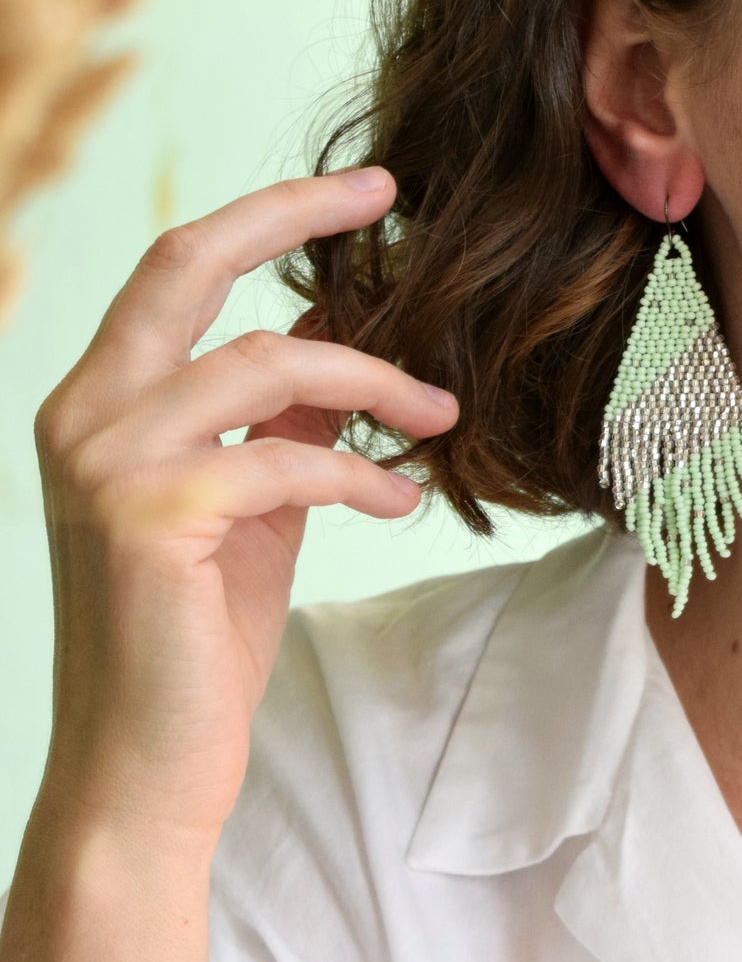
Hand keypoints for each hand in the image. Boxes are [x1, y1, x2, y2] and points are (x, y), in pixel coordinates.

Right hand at [30, 169, 457, 848]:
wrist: (146, 770)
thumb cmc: (195, 641)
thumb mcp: (249, 507)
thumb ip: (278, 422)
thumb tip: (341, 339)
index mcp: (98, 402)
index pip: (177, 269)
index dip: (270, 215)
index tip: (364, 191)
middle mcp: (82, 414)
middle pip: (189, 260)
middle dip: (291, 210)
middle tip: (387, 193)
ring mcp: (105, 461)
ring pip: (264, 361)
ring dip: (372, 381)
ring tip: (439, 414)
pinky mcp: (148, 517)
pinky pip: (285, 459)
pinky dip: (359, 473)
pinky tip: (399, 499)